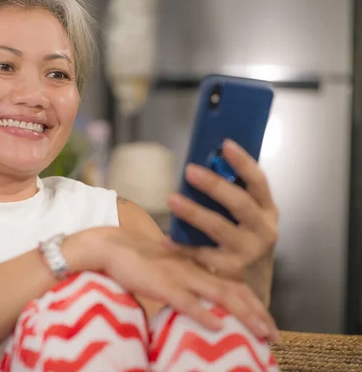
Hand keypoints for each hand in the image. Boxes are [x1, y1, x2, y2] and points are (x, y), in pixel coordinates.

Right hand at [77, 226, 280, 342]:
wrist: (113, 247)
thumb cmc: (138, 262)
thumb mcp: (169, 271)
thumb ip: (186, 285)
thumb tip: (201, 308)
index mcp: (197, 267)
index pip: (233, 285)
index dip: (254, 304)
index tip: (269, 324)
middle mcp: (195, 270)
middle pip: (235, 292)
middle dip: (259, 314)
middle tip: (275, 337)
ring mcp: (180, 276)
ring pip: (220, 296)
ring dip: (243, 315)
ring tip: (261, 333)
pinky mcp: (162, 284)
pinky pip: (186, 301)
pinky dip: (204, 314)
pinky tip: (217, 327)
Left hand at [165, 139, 278, 304]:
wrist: (253, 288)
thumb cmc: (244, 242)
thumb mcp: (248, 219)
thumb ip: (233, 196)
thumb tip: (205, 165)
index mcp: (268, 211)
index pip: (259, 181)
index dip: (243, 162)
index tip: (225, 144)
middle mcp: (263, 230)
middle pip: (239, 203)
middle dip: (214, 185)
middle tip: (189, 170)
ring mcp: (248, 252)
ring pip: (219, 228)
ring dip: (194, 212)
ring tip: (172, 199)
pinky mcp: (231, 271)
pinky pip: (202, 255)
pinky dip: (182, 246)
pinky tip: (166, 237)